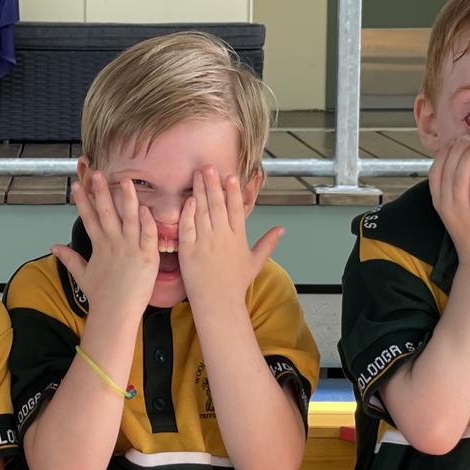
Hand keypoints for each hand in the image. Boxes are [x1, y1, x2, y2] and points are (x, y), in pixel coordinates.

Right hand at [51, 171, 158, 312]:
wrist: (115, 314)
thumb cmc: (101, 297)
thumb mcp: (82, 275)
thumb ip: (70, 258)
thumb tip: (54, 247)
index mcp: (99, 246)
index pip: (89, 217)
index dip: (83, 201)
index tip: (77, 185)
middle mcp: (113, 244)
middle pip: (106, 212)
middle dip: (100, 191)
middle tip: (96, 173)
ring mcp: (131, 249)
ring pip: (129, 218)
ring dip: (126, 198)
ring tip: (124, 180)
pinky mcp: (147, 257)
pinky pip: (148, 234)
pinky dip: (147, 221)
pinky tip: (145, 207)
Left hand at [179, 166, 282, 303]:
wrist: (218, 303)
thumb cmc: (235, 284)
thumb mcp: (255, 262)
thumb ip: (268, 243)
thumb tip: (282, 229)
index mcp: (238, 238)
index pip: (237, 209)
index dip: (233, 191)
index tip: (231, 175)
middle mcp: (222, 238)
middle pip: (217, 205)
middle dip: (213, 184)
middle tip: (209, 166)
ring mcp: (204, 243)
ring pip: (202, 211)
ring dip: (199, 191)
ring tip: (197, 175)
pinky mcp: (188, 250)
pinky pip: (187, 227)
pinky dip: (187, 212)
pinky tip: (187, 199)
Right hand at [429, 136, 469, 263]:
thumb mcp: (456, 211)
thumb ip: (456, 191)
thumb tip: (462, 168)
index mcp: (439, 203)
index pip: (435, 171)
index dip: (444, 154)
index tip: (454, 141)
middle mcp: (446, 205)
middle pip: (447, 169)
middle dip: (457, 150)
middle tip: (468, 138)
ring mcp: (461, 210)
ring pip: (460, 176)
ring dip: (469, 157)